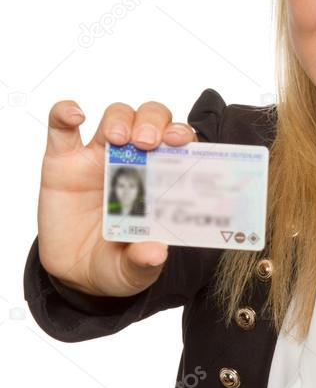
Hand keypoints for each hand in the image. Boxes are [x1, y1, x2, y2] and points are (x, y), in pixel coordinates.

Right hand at [37, 100, 197, 296]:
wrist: (75, 274)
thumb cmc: (115, 263)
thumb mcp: (133, 271)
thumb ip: (144, 262)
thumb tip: (155, 252)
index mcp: (161, 182)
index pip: (179, 146)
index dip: (182, 136)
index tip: (181, 141)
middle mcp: (134, 162)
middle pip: (150, 120)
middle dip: (153, 122)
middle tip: (148, 141)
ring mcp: (98, 158)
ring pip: (115, 117)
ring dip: (120, 119)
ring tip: (119, 138)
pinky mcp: (63, 161)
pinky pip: (61, 127)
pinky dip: (64, 113)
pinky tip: (74, 115)